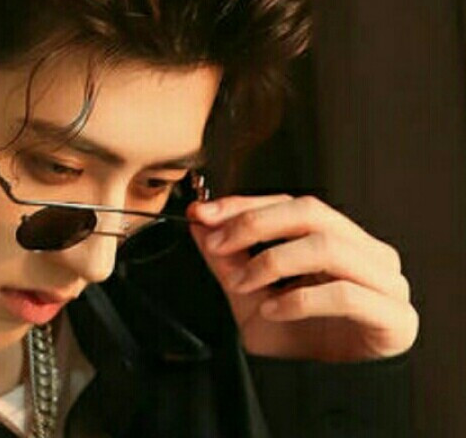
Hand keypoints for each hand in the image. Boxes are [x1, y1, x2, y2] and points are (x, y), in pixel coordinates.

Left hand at [187, 194, 418, 361]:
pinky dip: (300, 299)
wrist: (332, 393)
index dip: (244, 204)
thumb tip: (200, 223)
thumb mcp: (251, 293)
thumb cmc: (298, 336)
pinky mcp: (395, 316)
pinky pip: (345, 294)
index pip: (289, 202)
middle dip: (255, 222)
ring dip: (273, 260)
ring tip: (242, 283)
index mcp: (337, 235)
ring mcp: (386, 280)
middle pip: (310, 212)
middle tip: (218, 242)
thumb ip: (228, 258)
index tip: (203, 213)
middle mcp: (365, 250)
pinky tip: (273, 309)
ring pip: (327, 246)